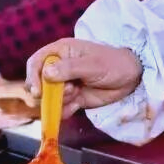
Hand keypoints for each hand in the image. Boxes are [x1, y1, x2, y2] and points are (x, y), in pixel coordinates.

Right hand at [26, 39, 142, 116]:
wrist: (130, 78)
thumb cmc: (112, 63)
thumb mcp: (92, 64)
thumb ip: (69, 68)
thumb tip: (46, 73)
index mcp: (61, 52)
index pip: (36, 63)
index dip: (32, 77)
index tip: (37, 92)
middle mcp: (59, 68)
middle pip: (38, 84)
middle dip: (48, 93)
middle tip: (67, 92)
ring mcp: (65, 85)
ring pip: (48, 99)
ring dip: (59, 101)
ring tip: (76, 95)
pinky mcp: (72, 98)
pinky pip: (60, 108)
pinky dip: (64, 111)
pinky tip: (76, 107)